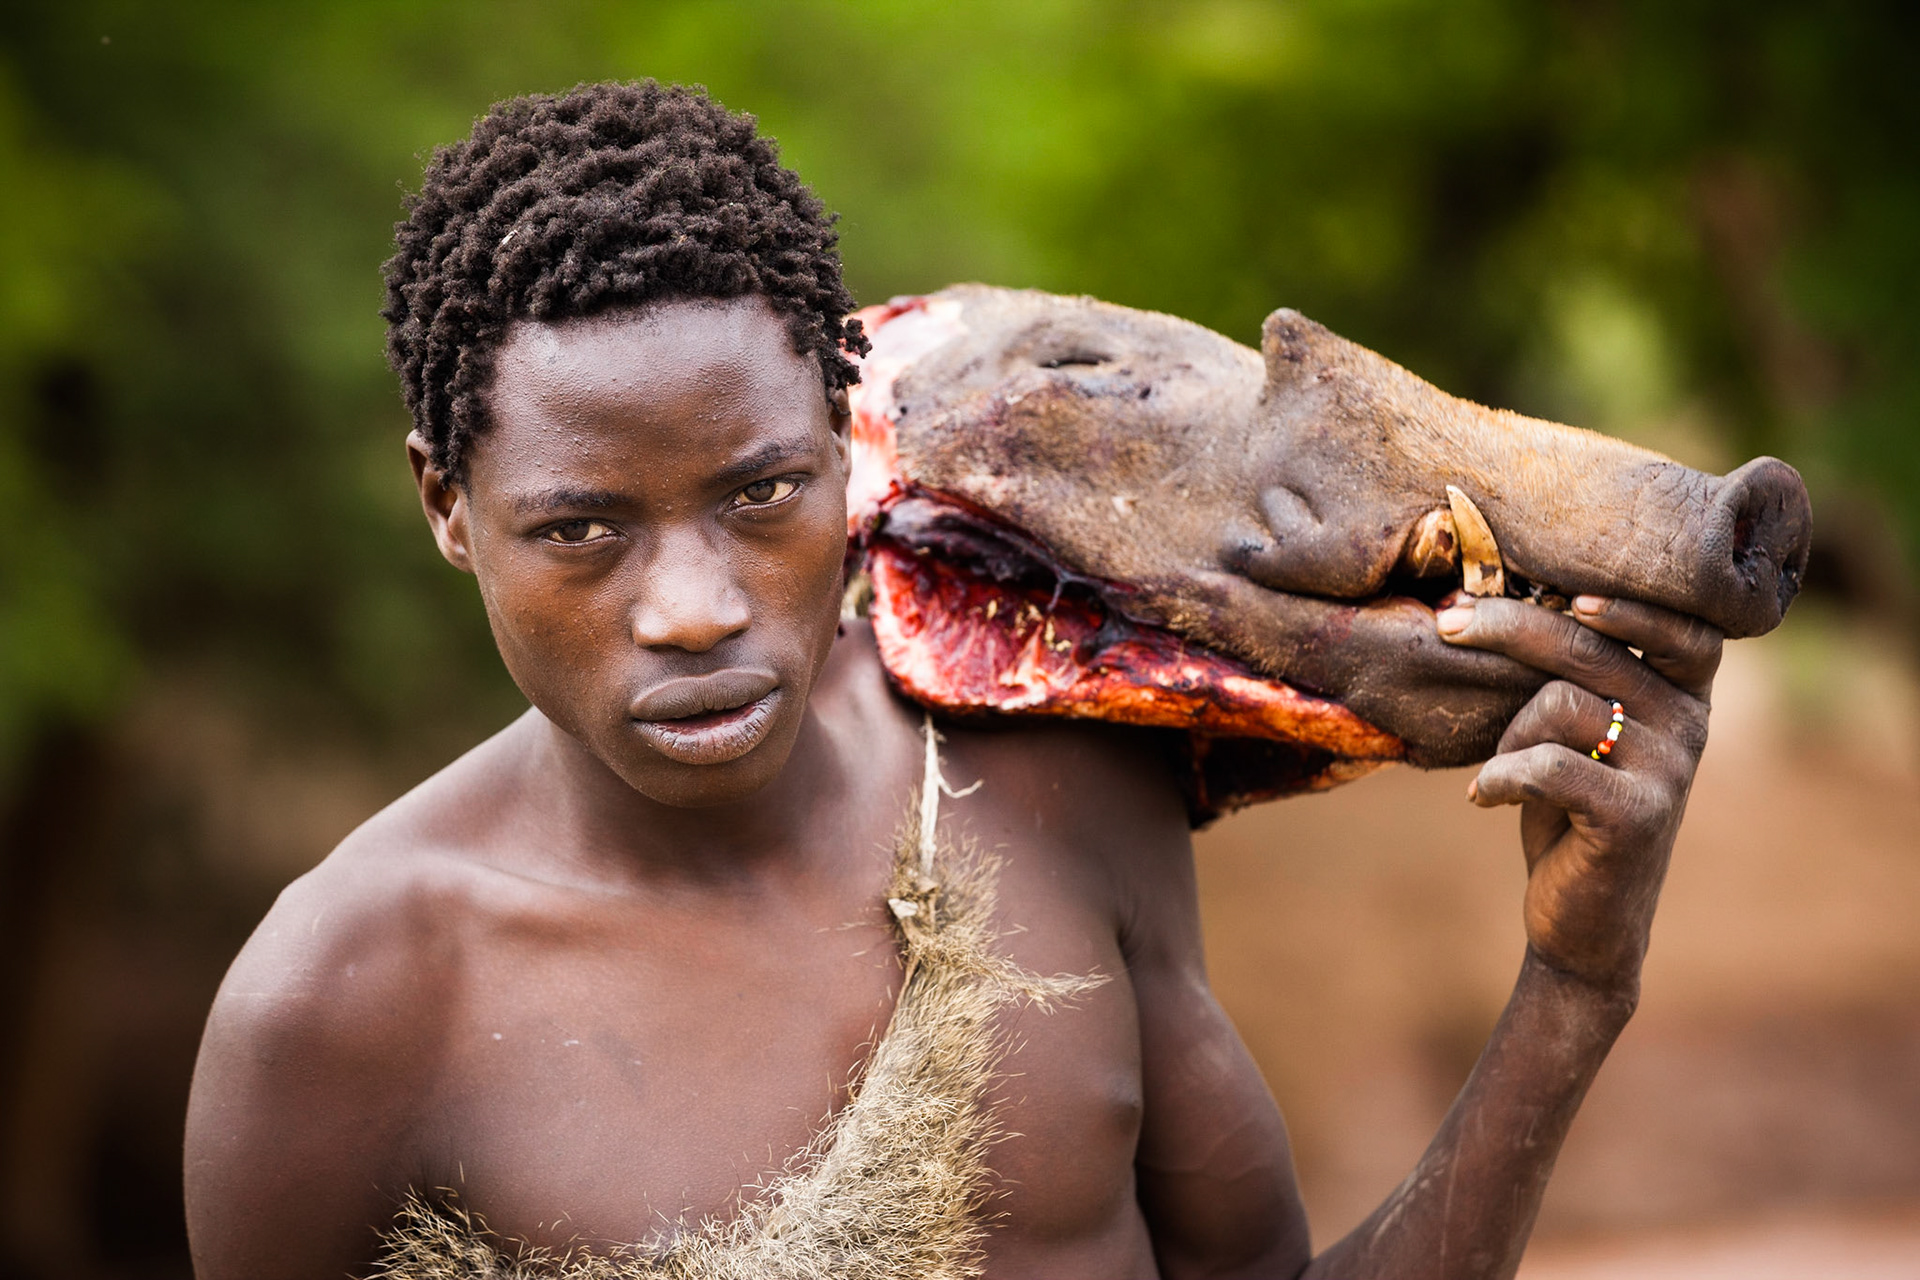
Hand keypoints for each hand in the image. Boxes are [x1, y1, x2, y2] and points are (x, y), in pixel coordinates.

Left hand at [1434, 595, 1720, 991]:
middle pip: (1591, 648)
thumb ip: (1569, 677)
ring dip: (1506, 734)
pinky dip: (1501, 775)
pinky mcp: (1636, 815)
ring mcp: (1670, 771)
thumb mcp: (1574, 735)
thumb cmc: (1567, 811)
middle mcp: (1689, 724)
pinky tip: (1483, 798)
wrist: (1583, 921)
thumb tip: (1488, 603)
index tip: (1564, 590)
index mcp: (1682, 695)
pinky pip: (1549, 765)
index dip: (1626, 601)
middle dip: (1509, 627)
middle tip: (1447, 623)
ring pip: (1560, 703)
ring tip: (1496, 770)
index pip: (1677, 625)